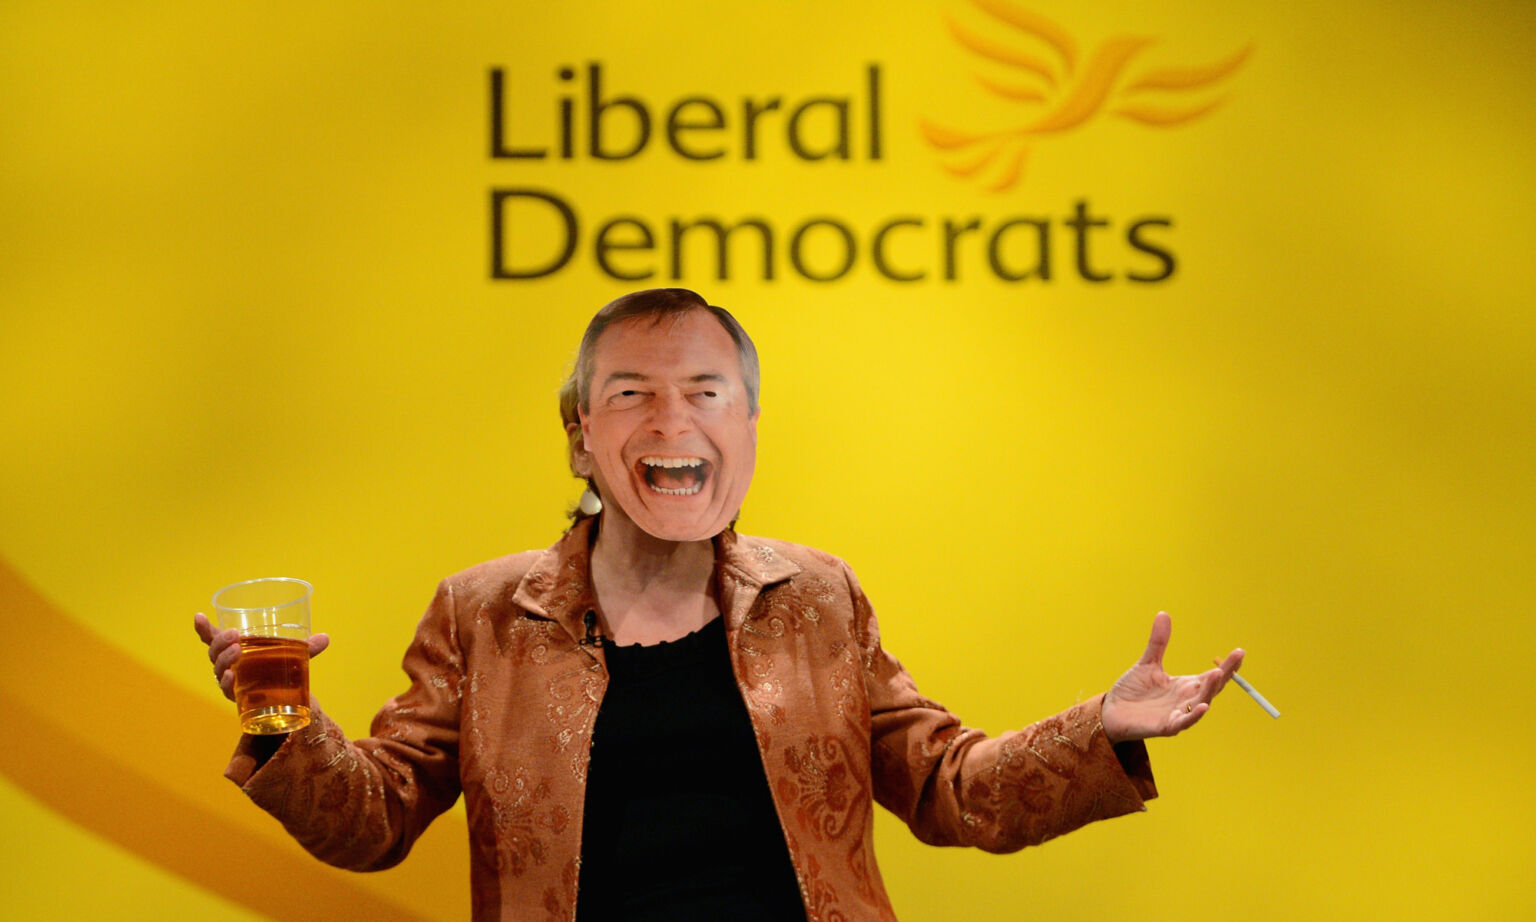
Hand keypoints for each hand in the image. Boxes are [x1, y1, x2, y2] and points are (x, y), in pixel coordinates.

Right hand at [193, 612, 329, 701]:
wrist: (282, 700)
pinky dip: (227, 683)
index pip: (213, 638)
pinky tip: (232, 676)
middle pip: (214, 651)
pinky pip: (227, 690)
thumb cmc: (280, 669)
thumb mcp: (292, 654)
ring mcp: (231, 680)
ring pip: (218, 668)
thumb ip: (306, 647)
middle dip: (221, 642)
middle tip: (235, 635)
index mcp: (235, 648)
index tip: (198, 616)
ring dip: (224, 659)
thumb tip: (325, 638)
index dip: (203, 628)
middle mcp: (228, 664)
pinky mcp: (237, 696)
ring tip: (237, 650)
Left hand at [1101, 612, 1242, 743]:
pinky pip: (1183, 722)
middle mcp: (1186, 700)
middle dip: (1224, 674)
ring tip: (1217, 674)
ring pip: (1200, 704)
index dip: (1227, 665)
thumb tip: (1164, 613)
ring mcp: (1177, 714)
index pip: (1212, 675)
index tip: (1240, 651)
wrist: (1112, 712)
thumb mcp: (1148, 663)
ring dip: (1209, 691)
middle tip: (1236, 658)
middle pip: (1211, 688)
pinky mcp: (1165, 726)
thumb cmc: (1132, 691)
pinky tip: (1202, 707)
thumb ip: (1159, 642)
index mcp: (1186, 686)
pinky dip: (1193, 716)